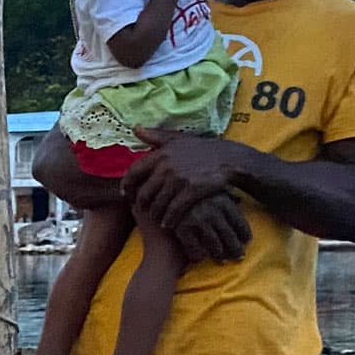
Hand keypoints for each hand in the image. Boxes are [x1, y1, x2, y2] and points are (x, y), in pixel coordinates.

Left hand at [123, 130, 253, 258]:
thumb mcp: (177, 139)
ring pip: (157, 205)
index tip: (125, 196)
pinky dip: (168, 221)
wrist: (228, 159)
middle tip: (142, 212)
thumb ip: (155, 136)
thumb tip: (135, 129)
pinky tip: (168, 225)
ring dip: (155, 215)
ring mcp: (179, 179)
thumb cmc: (201, 149)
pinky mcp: (191, 190)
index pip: (133, 173)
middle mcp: (166, 167)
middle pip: (144, 193)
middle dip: (141, 205)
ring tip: (156, 219)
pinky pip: (173, 211)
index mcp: (160, 154)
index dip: (126, 187)